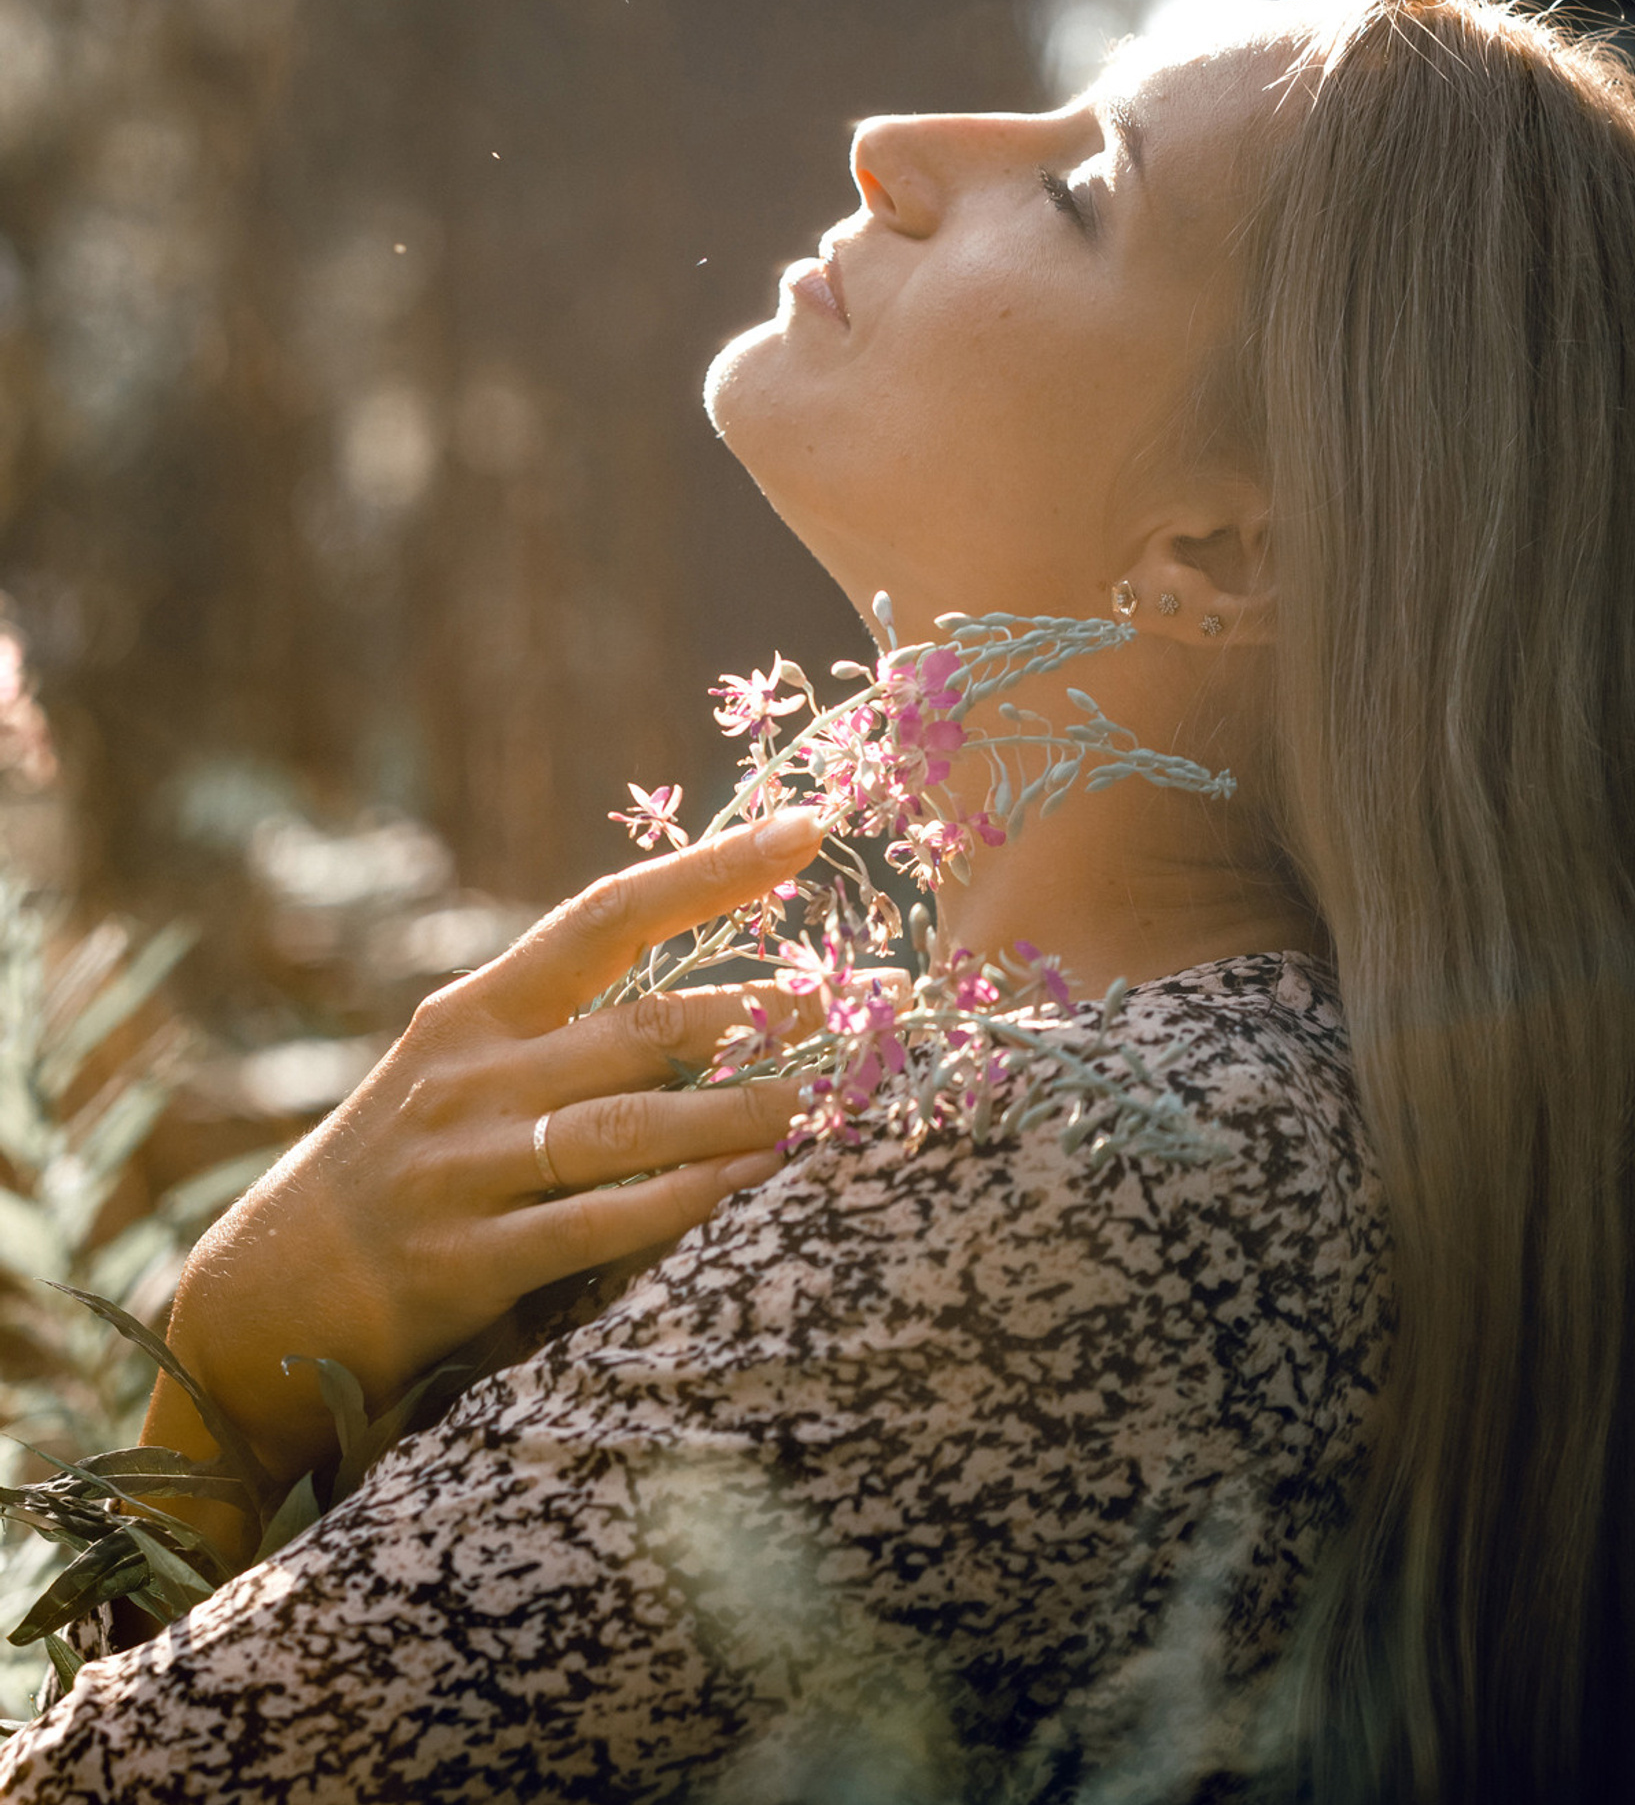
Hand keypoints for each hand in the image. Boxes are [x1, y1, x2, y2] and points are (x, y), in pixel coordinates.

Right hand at [148, 807, 827, 1492]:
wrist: (274, 1288)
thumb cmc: (407, 1157)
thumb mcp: (463, 1066)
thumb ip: (567, 1030)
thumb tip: (713, 1007)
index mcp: (477, 1009)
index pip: (607, 915)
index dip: (711, 871)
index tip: (806, 831)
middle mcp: (473, 1074)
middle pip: (647, 1029)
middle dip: (768, 1013)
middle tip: (874, 1000)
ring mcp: (467, 1166)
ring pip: (637, 1126)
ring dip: (747, 1113)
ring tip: (836, 1099)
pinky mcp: (468, 1260)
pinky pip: (598, 1224)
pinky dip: (681, 1202)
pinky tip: (749, 1182)